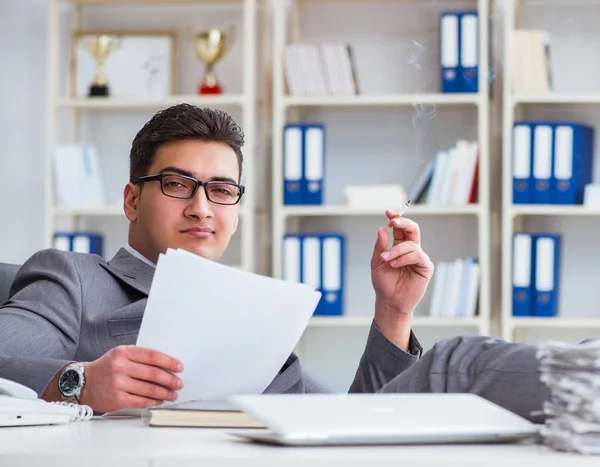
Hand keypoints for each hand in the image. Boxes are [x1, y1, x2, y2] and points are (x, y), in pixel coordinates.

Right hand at [79, 346, 183, 412]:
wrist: (82, 383)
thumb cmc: (105, 368)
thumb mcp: (119, 354)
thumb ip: (139, 356)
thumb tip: (164, 364)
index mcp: (123, 353)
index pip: (152, 356)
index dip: (169, 362)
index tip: (179, 367)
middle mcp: (120, 367)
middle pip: (153, 373)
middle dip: (170, 379)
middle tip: (178, 383)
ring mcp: (118, 383)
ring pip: (149, 389)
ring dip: (165, 393)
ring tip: (173, 394)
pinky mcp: (117, 399)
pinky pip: (141, 401)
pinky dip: (153, 401)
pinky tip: (159, 400)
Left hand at [370, 210, 433, 347]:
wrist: (389, 301)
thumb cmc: (384, 283)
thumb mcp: (376, 262)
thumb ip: (380, 246)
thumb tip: (382, 229)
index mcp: (399, 246)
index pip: (400, 229)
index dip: (396, 218)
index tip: (388, 212)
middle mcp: (411, 250)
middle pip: (413, 229)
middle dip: (403, 222)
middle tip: (393, 221)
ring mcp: (419, 258)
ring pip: (411, 244)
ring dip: (396, 250)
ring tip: (386, 259)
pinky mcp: (425, 267)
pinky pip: (417, 255)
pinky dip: (404, 258)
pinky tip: (395, 264)